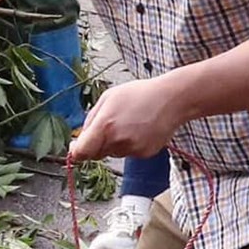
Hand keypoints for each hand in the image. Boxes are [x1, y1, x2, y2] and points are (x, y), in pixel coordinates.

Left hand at [70, 77, 185, 160]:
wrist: (173, 99)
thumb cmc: (139, 94)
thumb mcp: (108, 98)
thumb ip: (90, 120)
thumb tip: (80, 139)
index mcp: (105, 125)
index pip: (82, 152)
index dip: (76, 153)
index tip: (75, 148)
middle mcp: (118, 141)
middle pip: (96, 154)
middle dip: (95, 145)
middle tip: (107, 127)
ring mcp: (133, 149)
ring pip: (113, 153)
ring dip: (114, 143)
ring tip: (129, 123)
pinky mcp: (145, 153)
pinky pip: (129, 153)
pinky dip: (129, 144)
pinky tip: (140, 129)